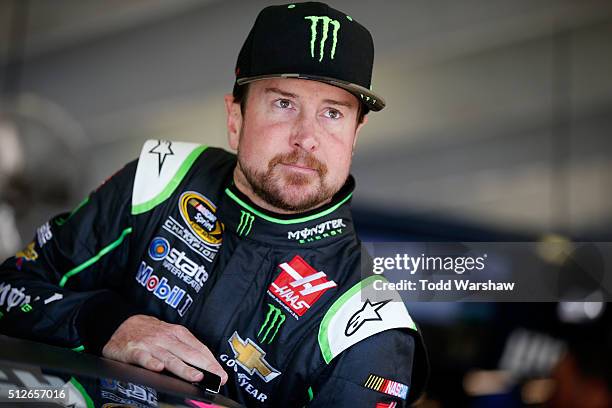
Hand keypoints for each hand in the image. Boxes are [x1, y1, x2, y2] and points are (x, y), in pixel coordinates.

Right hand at [102, 314, 227, 383]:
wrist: (120, 324)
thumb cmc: (149, 332)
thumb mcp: (170, 335)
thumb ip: (184, 348)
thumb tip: (205, 365)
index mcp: (178, 334)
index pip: (199, 349)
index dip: (212, 362)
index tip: (221, 374)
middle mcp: (166, 338)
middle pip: (189, 354)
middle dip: (205, 367)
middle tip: (216, 378)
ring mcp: (151, 345)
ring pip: (170, 358)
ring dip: (184, 368)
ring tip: (196, 377)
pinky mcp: (134, 351)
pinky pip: (144, 358)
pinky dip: (152, 363)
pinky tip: (158, 369)